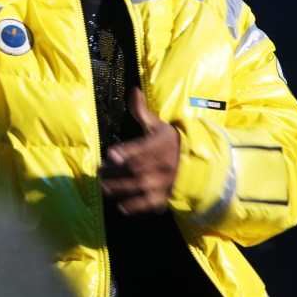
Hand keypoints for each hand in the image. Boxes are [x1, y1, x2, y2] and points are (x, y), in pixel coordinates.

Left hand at [99, 87, 179, 214]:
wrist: (197, 163)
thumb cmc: (171, 141)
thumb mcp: (158, 125)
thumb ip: (142, 111)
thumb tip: (132, 90)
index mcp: (160, 145)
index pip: (142, 148)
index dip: (127, 151)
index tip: (111, 154)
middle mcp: (163, 164)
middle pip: (136, 169)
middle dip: (116, 171)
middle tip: (99, 171)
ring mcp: (164, 182)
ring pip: (140, 186)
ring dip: (120, 188)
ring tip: (103, 187)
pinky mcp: (165, 196)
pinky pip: (150, 203)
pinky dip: (135, 206)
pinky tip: (120, 206)